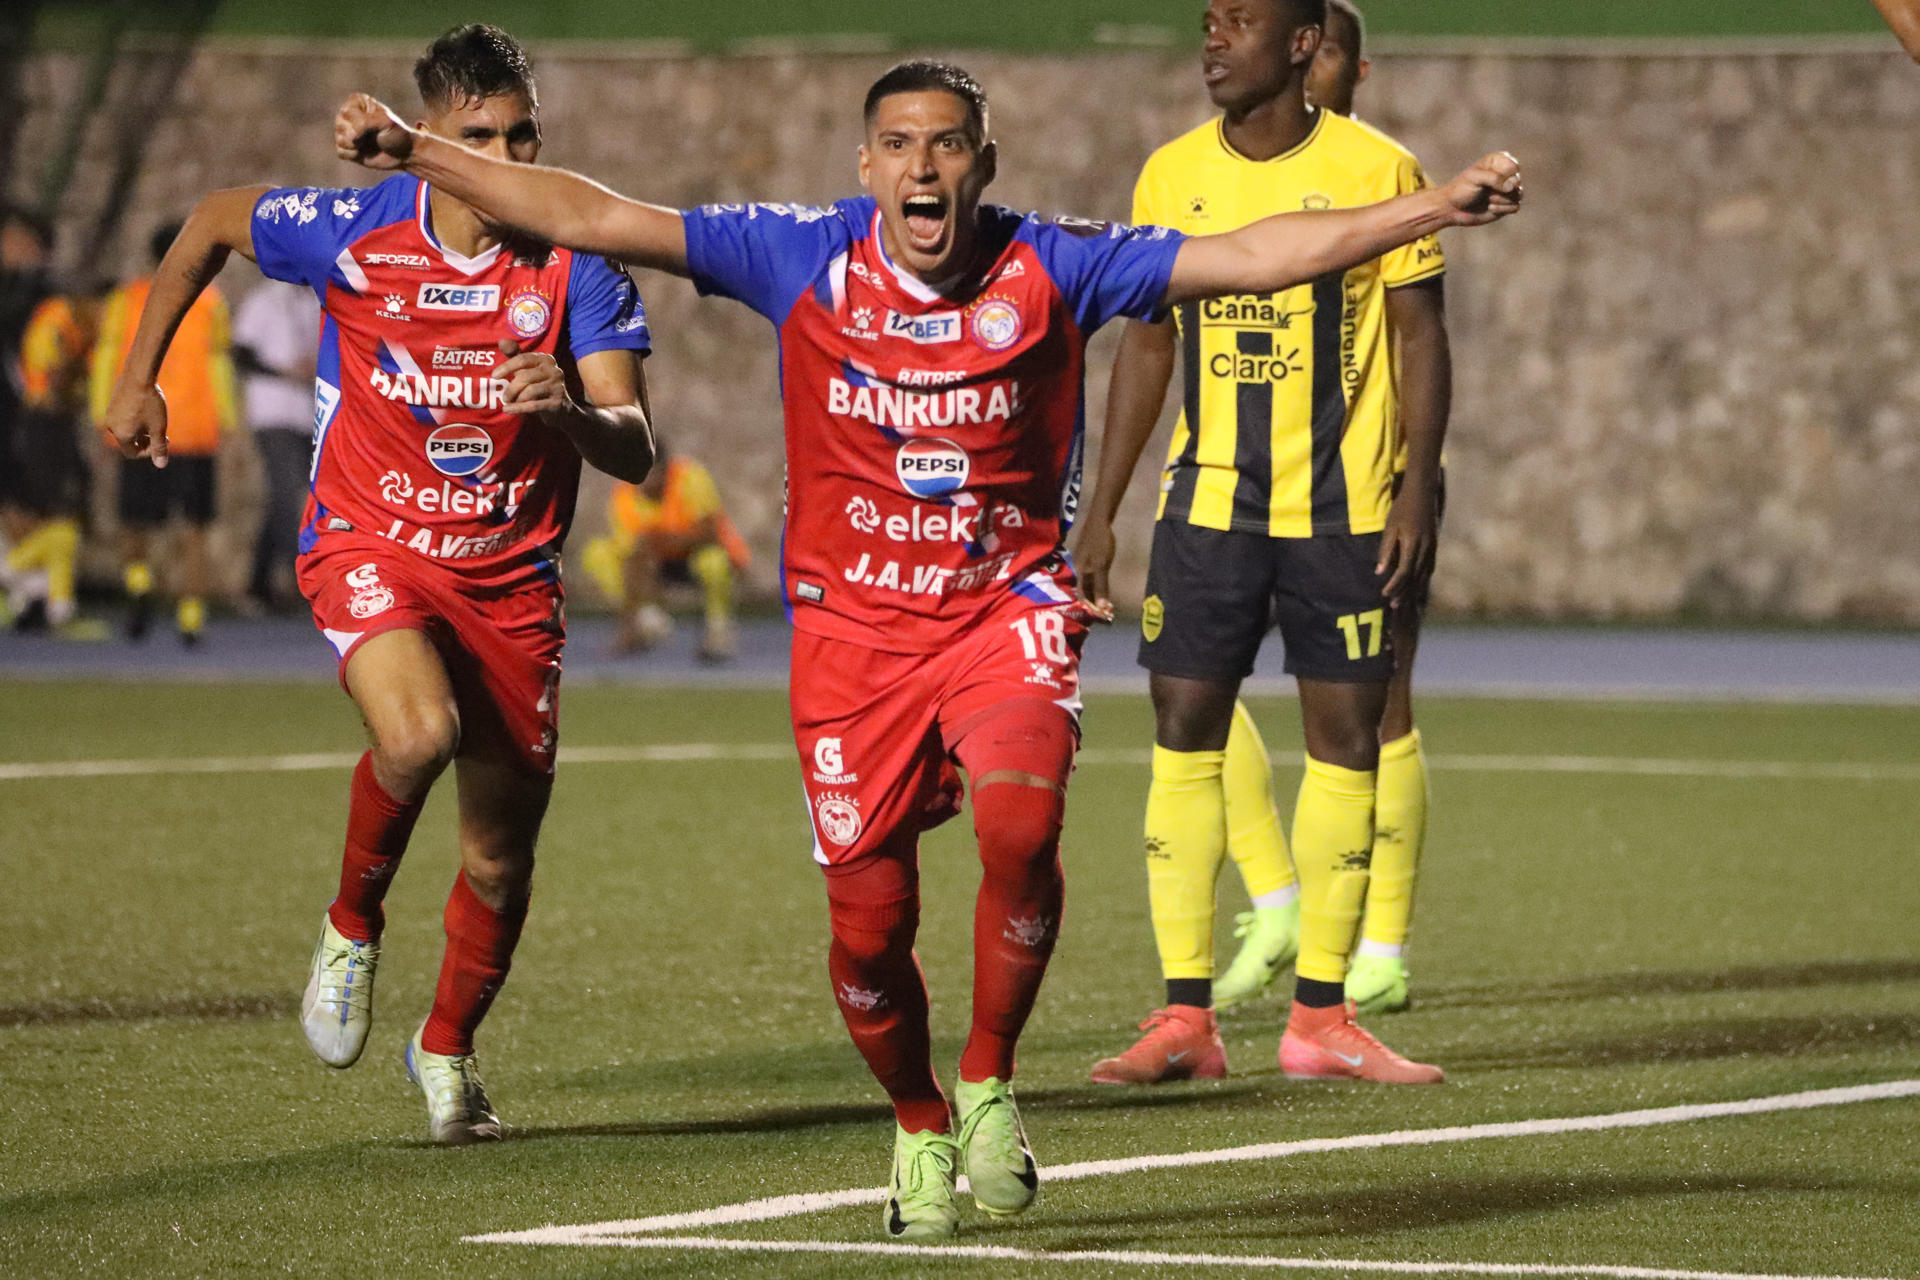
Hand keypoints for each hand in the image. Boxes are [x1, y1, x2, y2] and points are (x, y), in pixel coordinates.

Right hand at [100, 380, 170, 467]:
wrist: (138, 375)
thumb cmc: (150, 403)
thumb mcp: (159, 427)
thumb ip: (159, 447)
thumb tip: (161, 465)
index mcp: (121, 434)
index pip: (132, 453)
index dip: (148, 453)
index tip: (161, 442)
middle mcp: (111, 426)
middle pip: (129, 442)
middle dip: (146, 441)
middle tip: (161, 434)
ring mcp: (110, 414)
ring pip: (126, 429)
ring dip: (141, 430)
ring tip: (154, 421)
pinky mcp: (111, 403)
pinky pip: (123, 418)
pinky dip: (134, 420)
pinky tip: (146, 409)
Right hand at [334, 94, 415, 169]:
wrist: (403, 152)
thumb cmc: (396, 133)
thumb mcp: (386, 122)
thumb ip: (365, 122)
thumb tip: (350, 136)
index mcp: (356, 102)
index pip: (347, 113)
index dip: (361, 123)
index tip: (377, 124)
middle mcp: (347, 115)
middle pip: (341, 126)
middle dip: (359, 135)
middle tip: (375, 135)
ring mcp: (344, 131)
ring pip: (340, 140)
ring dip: (357, 146)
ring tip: (369, 143)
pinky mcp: (345, 147)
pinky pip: (341, 153)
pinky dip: (353, 155)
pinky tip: (363, 152)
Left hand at [492, 339, 572, 416]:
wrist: (561, 407)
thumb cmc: (539, 384)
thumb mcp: (528, 368)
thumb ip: (515, 355)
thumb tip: (502, 341)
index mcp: (546, 359)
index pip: (523, 359)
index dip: (507, 367)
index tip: (494, 375)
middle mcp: (555, 370)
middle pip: (525, 377)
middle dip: (511, 388)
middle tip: (504, 397)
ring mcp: (558, 387)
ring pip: (530, 391)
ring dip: (515, 398)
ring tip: (509, 403)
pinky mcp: (557, 403)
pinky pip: (533, 405)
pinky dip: (518, 408)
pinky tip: (508, 410)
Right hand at [1069, 516, 1117, 623]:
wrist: (1099, 519)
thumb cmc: (1100, 542)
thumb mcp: (1101, 565)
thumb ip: (1101, 587)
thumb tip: (1101, 608)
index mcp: (1078, 573)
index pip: (1082, 597)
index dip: (1092, 609)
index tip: (1103, 619)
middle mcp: (1077, 571)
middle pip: (1083, 593)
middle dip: (1094, 606)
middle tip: (1107, 616)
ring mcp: (1081, 565)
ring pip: (1087, 586)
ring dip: (1096, 598)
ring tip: (1107, 607)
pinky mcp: (1087, 560)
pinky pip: (1090, 579)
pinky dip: (1097, 588)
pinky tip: (1103, 592)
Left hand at [1376, 477, 1437, 603]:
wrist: (1422, 493)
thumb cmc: (1402, 508)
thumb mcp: (1390, 527)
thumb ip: (1385, 550)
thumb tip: (1379, 572)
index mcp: (1412, 544)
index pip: (1403, 572)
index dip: (1394, 586)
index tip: (1384, 594)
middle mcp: (1425, 549)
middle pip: (1415, 577)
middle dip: (1404, 593)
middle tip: (1394, 606)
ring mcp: (1432, 547)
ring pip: (1424, 574)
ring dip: (1414, 589)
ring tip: (1404, 601)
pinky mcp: (1434, 545)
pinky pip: (1430, 567)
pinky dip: (1423, 579)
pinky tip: (1418, 585)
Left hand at [1440, 152, 1522, 225]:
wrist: (1452, 209)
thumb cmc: (1461, 189)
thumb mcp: (1474, 178)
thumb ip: (1494, 178)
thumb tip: (1513, 186)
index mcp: (1498, 162)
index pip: (1514, 167)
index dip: (1504, 177)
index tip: (1489, 180)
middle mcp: (1505, 175)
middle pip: (1517, 181)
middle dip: (1503, 190)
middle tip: (1489, 193)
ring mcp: (1506, 190)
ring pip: (1519, 194)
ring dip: (1503, 200)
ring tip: (1489, 200)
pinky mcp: (1506, 204)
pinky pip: (1516, 207)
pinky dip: (1503, 209)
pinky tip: (1490, 208)